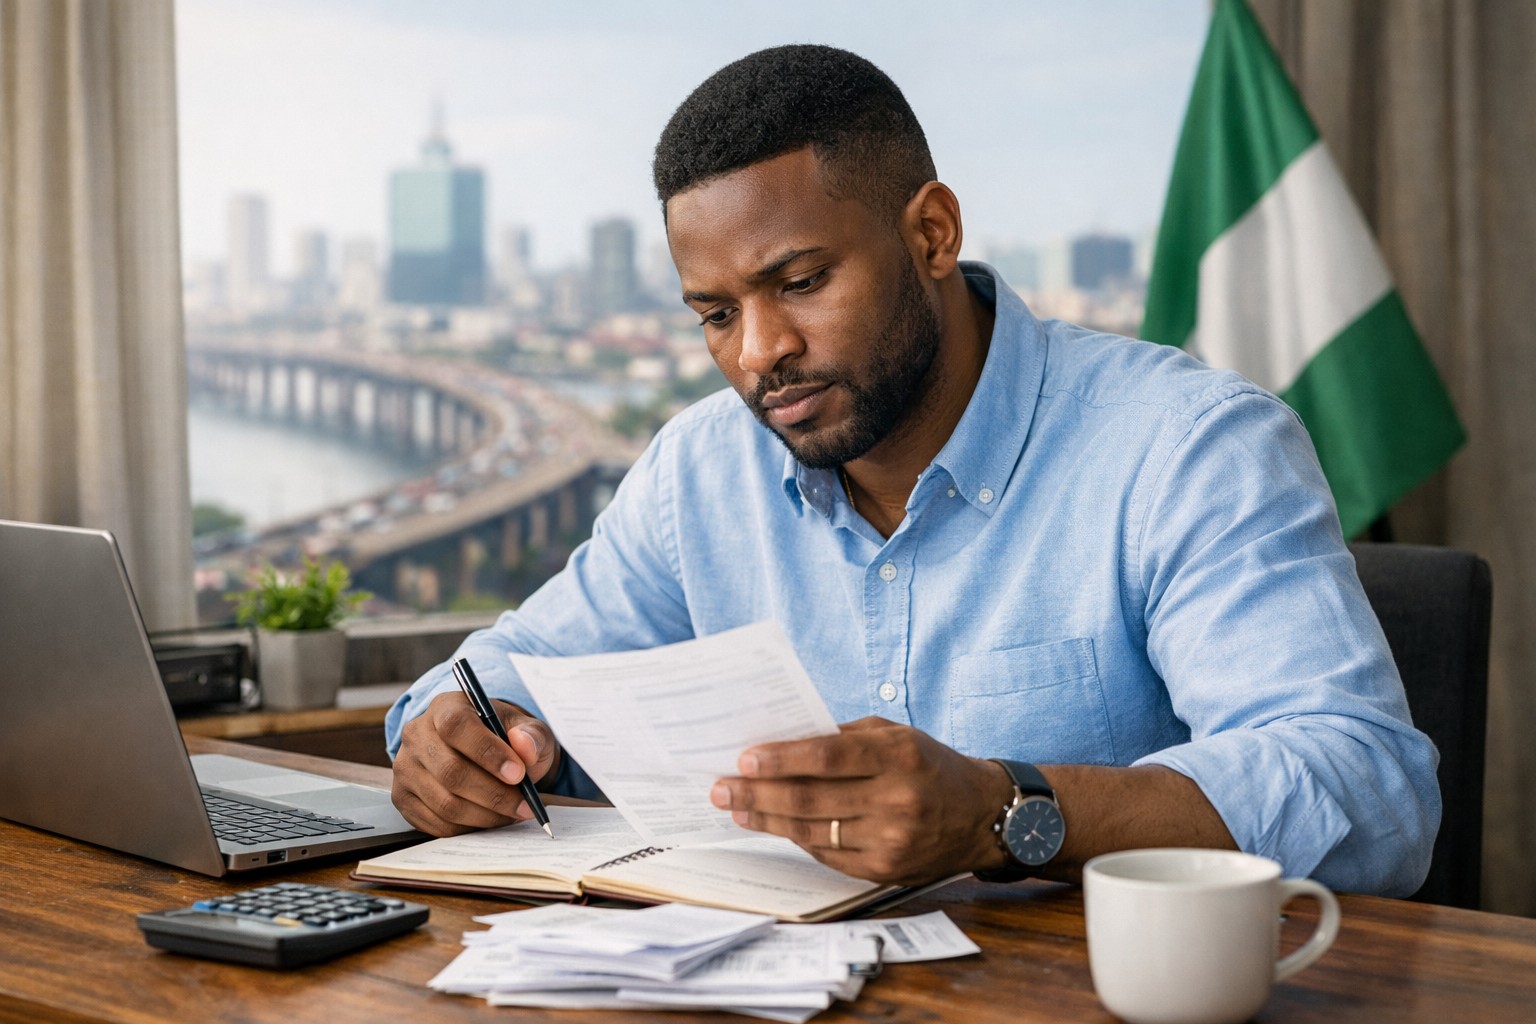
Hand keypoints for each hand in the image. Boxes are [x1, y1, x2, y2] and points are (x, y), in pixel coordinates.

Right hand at [392, 691, 559, 835]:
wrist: (479, 750)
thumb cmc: (501, 736)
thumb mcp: (524, 727)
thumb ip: (531, 734)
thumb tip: (525, 747)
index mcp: (445, 708)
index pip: (457, 727)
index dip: (488, 752)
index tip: (518, 773)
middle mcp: (417, 736)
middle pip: (451, 772)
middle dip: (494, 794)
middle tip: (525, 804)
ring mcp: (406, 769)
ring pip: (446, 804)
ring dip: (486, 815)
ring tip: (513, 812)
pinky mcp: (404, 798)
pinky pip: (438, 824)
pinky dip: (471, 827)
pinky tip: (492, 818)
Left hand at [710, 717, 1013, 884]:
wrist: (982, 815)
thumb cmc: (929, 764)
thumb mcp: (895, 735)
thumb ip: (843, 738)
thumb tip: (780, 742)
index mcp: (899, 756)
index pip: (828, 758)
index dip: (782, 759)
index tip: (744, 758)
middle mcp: (897, 800)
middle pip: (811, 800)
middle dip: (758, 793)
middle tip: (720, 788)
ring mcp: (891, 841)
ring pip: (812, 832)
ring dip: (767, 819)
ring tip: (736, 807)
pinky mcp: (885, 871)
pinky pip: (827, 854)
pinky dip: (797, 838)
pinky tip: (774, 824)